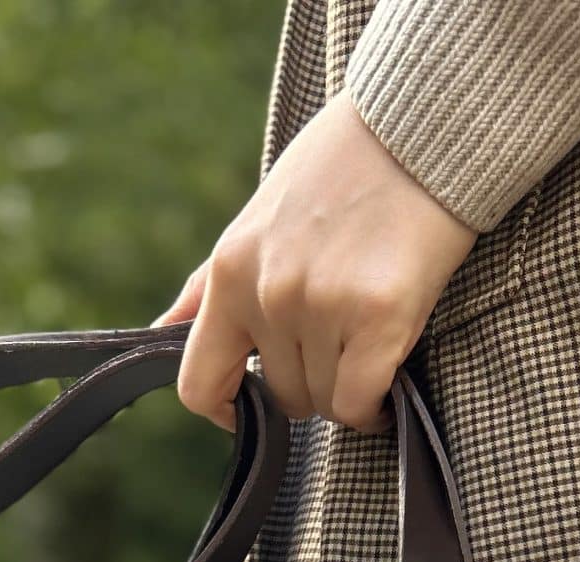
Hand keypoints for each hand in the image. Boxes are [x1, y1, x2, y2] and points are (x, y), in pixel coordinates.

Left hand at [157, 89, 476, 433]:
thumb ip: (211, 286)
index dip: (224, 411)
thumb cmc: (341, 175)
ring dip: (349, 389)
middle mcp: (268, 293)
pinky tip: (389, 385)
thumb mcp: (257, 222)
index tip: (250, 408)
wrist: (417, 131)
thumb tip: (162, 330)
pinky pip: (360, 402)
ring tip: (369, 346)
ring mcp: (321, 306)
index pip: (198, 383)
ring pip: (326, 402)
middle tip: (342, 345)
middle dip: (312, 383)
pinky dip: (375, 407)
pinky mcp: (376, 316)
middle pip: (282, 397)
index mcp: (231, 272)